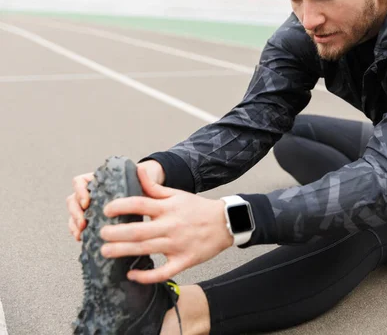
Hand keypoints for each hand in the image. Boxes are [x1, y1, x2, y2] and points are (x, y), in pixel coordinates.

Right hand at [66, 159, 164, 240]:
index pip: (79, 182)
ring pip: (73, 213)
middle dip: (75, 212)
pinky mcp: (90, 218)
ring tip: (81, 233)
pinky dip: (77, 231)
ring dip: (74, 223)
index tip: (87, 202)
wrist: (142, 198)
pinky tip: (81, 237)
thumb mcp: (139, 182)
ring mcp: (88, 206)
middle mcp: (89, 192)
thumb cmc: (139, 187)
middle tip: (83, 223)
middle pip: (72, 199)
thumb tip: (142, 169)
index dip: (80, 191)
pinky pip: (77, 224)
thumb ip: (140, 178)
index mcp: (96, 180)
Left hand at [98, 166, 233, 283]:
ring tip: (105, 252)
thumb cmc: (197, 208)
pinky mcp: (184, 261)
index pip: (140, 204)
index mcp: (168, 208)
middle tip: (100, 234)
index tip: (105, 210)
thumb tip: (136, 171)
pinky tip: (131, 275)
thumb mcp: (177, 193)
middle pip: (138, 231)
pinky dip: (146, 276)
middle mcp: (171, 226)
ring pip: (146, 250)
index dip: (120, 206)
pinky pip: (163, 272)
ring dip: (122, 251)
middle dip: (115, 233)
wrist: (226, 223)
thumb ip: (154, 186)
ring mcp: (177, 245)